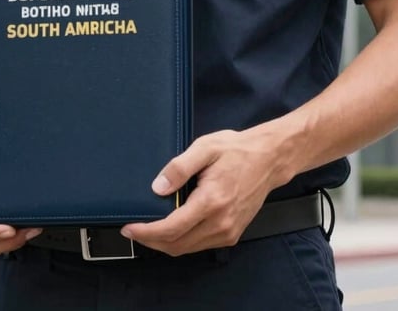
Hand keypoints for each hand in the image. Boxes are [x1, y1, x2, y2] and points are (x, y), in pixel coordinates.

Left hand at [120, 128, 281, 255]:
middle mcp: (220, 222)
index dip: (146, 232)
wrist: (269, 159)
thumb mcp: (205, 147)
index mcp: (211, 201)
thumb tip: (157, 187)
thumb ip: (179, 167)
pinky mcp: (232, 233)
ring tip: (149, 228)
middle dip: (151, 241)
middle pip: (176, 245)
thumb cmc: (237, 150)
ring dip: (165, 243)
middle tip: (133, 229)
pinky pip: (200, 245)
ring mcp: (228, 231)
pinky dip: (182, 241)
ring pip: (188, 248)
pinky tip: (173, 227)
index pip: (171, 229)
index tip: (129, 227)